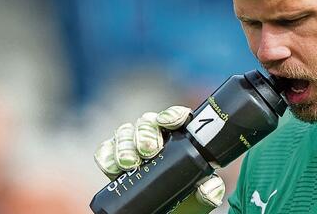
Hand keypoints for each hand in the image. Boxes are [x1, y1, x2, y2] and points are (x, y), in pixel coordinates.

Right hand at [93, 106, 225, 208]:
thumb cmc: (183, 201)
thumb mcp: (200, 197)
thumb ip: (209, 191)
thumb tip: (210, 188)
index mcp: (179, 139)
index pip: (175, 118)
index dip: (172, 115)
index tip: (172, 122)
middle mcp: (155, 139)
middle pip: (147, 122)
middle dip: (146, 132)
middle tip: (149, 150)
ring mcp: (133, 149)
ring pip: (125, 133)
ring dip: (125, 144)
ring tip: (129, 162)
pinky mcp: (115, 162)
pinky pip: (106, 150)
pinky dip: (106, 155)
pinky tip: (111, 165)